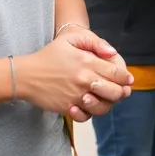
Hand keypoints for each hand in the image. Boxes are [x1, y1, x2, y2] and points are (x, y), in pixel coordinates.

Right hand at [16, 32, 133, 121]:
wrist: (26, 75)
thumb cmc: (50, 54)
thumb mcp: (71, 38)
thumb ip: (95, 42)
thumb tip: (113, 53)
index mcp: (87, 62)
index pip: (116, 74)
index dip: (125, 78)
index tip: (128, 80)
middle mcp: (84, 80)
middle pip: (114, 92)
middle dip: (121, 92)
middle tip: (122, 90)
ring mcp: (76, 96)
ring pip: (103, 107)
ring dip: (108, 104)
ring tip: (106, 99)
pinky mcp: (67, 108)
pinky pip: (85, 117)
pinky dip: (90, 114)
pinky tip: (88, 105)